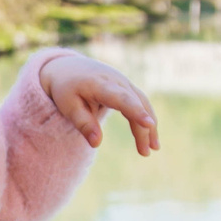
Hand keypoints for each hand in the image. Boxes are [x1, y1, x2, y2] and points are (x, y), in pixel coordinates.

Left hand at [39, 54, 158, 154]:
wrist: (68, 68)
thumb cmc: (66, 89)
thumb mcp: (68, 106)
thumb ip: (83, 124)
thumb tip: (96, 144)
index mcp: (100, 84)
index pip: (121, 98)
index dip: (136, 111)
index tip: (148, 124)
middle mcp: (116, 80)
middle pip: (136, 104)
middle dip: (143, 128)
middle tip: (145, 152)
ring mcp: (124, 82)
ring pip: (142, 103)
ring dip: (149, 125)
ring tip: (153, 148)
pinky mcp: (127, 88)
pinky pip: (141, 103)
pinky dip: (147, 118)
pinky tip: (150, 137)